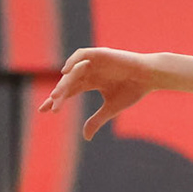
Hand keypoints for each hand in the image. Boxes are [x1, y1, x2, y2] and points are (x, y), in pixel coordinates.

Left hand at [40, 48, 163, 139]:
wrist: (149, 77)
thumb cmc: (133, 91)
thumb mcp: (111, 108)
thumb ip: (96, 120)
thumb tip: (86, 137)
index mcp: (91, 82)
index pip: (69, 91)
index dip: (58, 100)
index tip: (44, 111)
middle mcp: (89, 71)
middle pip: (68, 82)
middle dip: (59, 94)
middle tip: (52, 105)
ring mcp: (93, 62)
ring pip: (73, 71)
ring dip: (64, 82)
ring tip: (56, 95)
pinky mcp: (100, 54)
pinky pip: (81, 54)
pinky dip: (72, 61)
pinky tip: (66, 71)